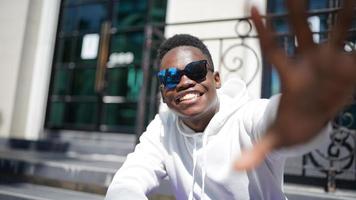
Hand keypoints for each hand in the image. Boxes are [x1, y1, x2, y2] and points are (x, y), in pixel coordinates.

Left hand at [235, 0, 355, 169]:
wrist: (314, 119)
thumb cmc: (294, 122)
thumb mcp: (277, 137)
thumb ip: (257, 151)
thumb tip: (236, 169)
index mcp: (289, 75)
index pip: (271, 48)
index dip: (262, 30)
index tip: (249, 7)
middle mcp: (309, 62)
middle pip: (301, 32)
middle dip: (297, 11)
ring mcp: (331, 62)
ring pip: (336, 32)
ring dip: (344, 14)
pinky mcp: (350, 68)